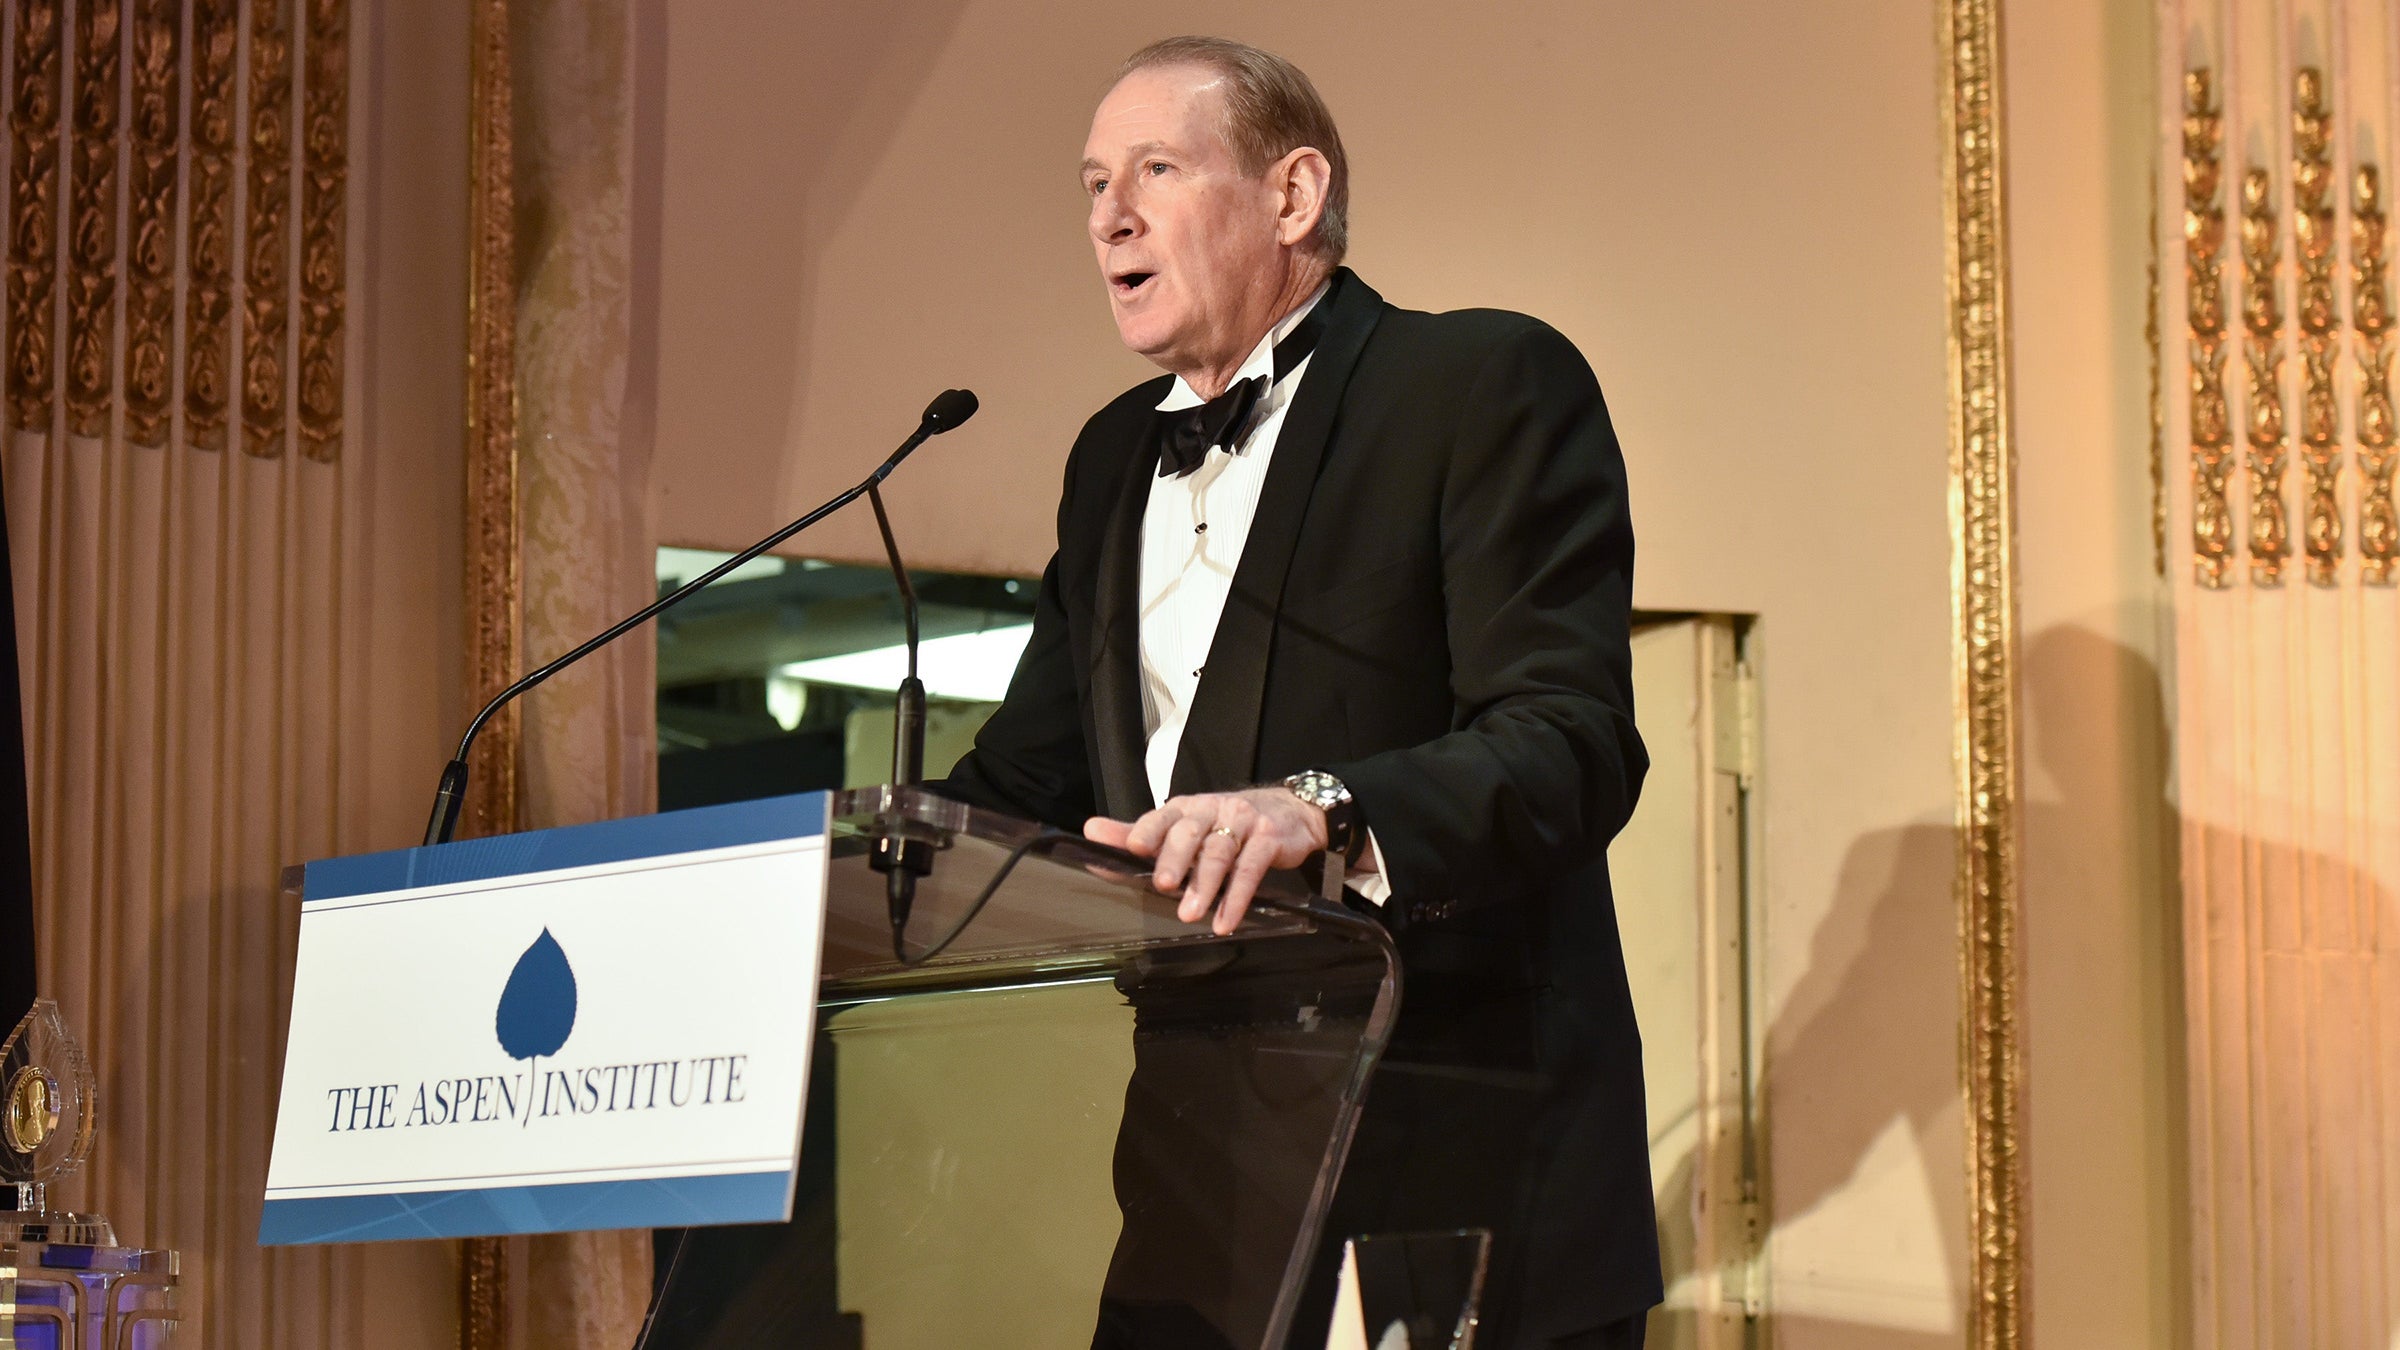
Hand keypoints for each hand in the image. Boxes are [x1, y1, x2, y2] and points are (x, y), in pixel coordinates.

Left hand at [1084, 788, 1326, 934]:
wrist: (1289, 812)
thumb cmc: (1226, 824)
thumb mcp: (1183, 826)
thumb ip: (1140, 833)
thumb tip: (1091, 831)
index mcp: (1184, 808)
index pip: (1162, 818)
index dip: (1148, 831)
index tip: (1133, 848)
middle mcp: (1211, 809)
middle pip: (1190, 833)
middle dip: (1175, 859)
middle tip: (1163, 885)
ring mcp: (1242, 822)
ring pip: (1220, 852)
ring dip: (1205, 885)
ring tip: (1190, 915)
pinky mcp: (1268, 838)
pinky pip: (1251, 869)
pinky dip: (1237, 897)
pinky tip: (1226, 921)